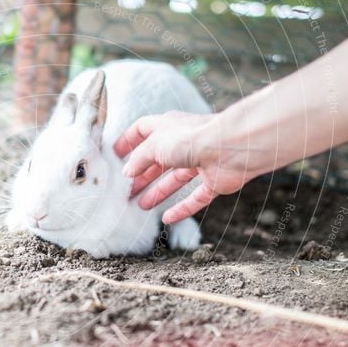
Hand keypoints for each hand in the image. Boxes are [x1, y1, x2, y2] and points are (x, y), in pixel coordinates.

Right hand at [113, 111, 258, 223]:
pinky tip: (167, 219)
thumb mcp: (154, 146)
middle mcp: (183, 143)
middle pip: (158, 160)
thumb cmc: (191, 138)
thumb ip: (138, 159)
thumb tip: (127, 171)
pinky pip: (195, 197)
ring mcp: (200, 162)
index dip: (128, 140)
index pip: (143, 130)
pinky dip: (182, 209)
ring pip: (175, 179)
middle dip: (142, 174)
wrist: (232, 148)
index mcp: (168, 127)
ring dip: (158, 192)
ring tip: (141, 205)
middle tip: (126, 190)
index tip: (115, 154)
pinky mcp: (214, 181)